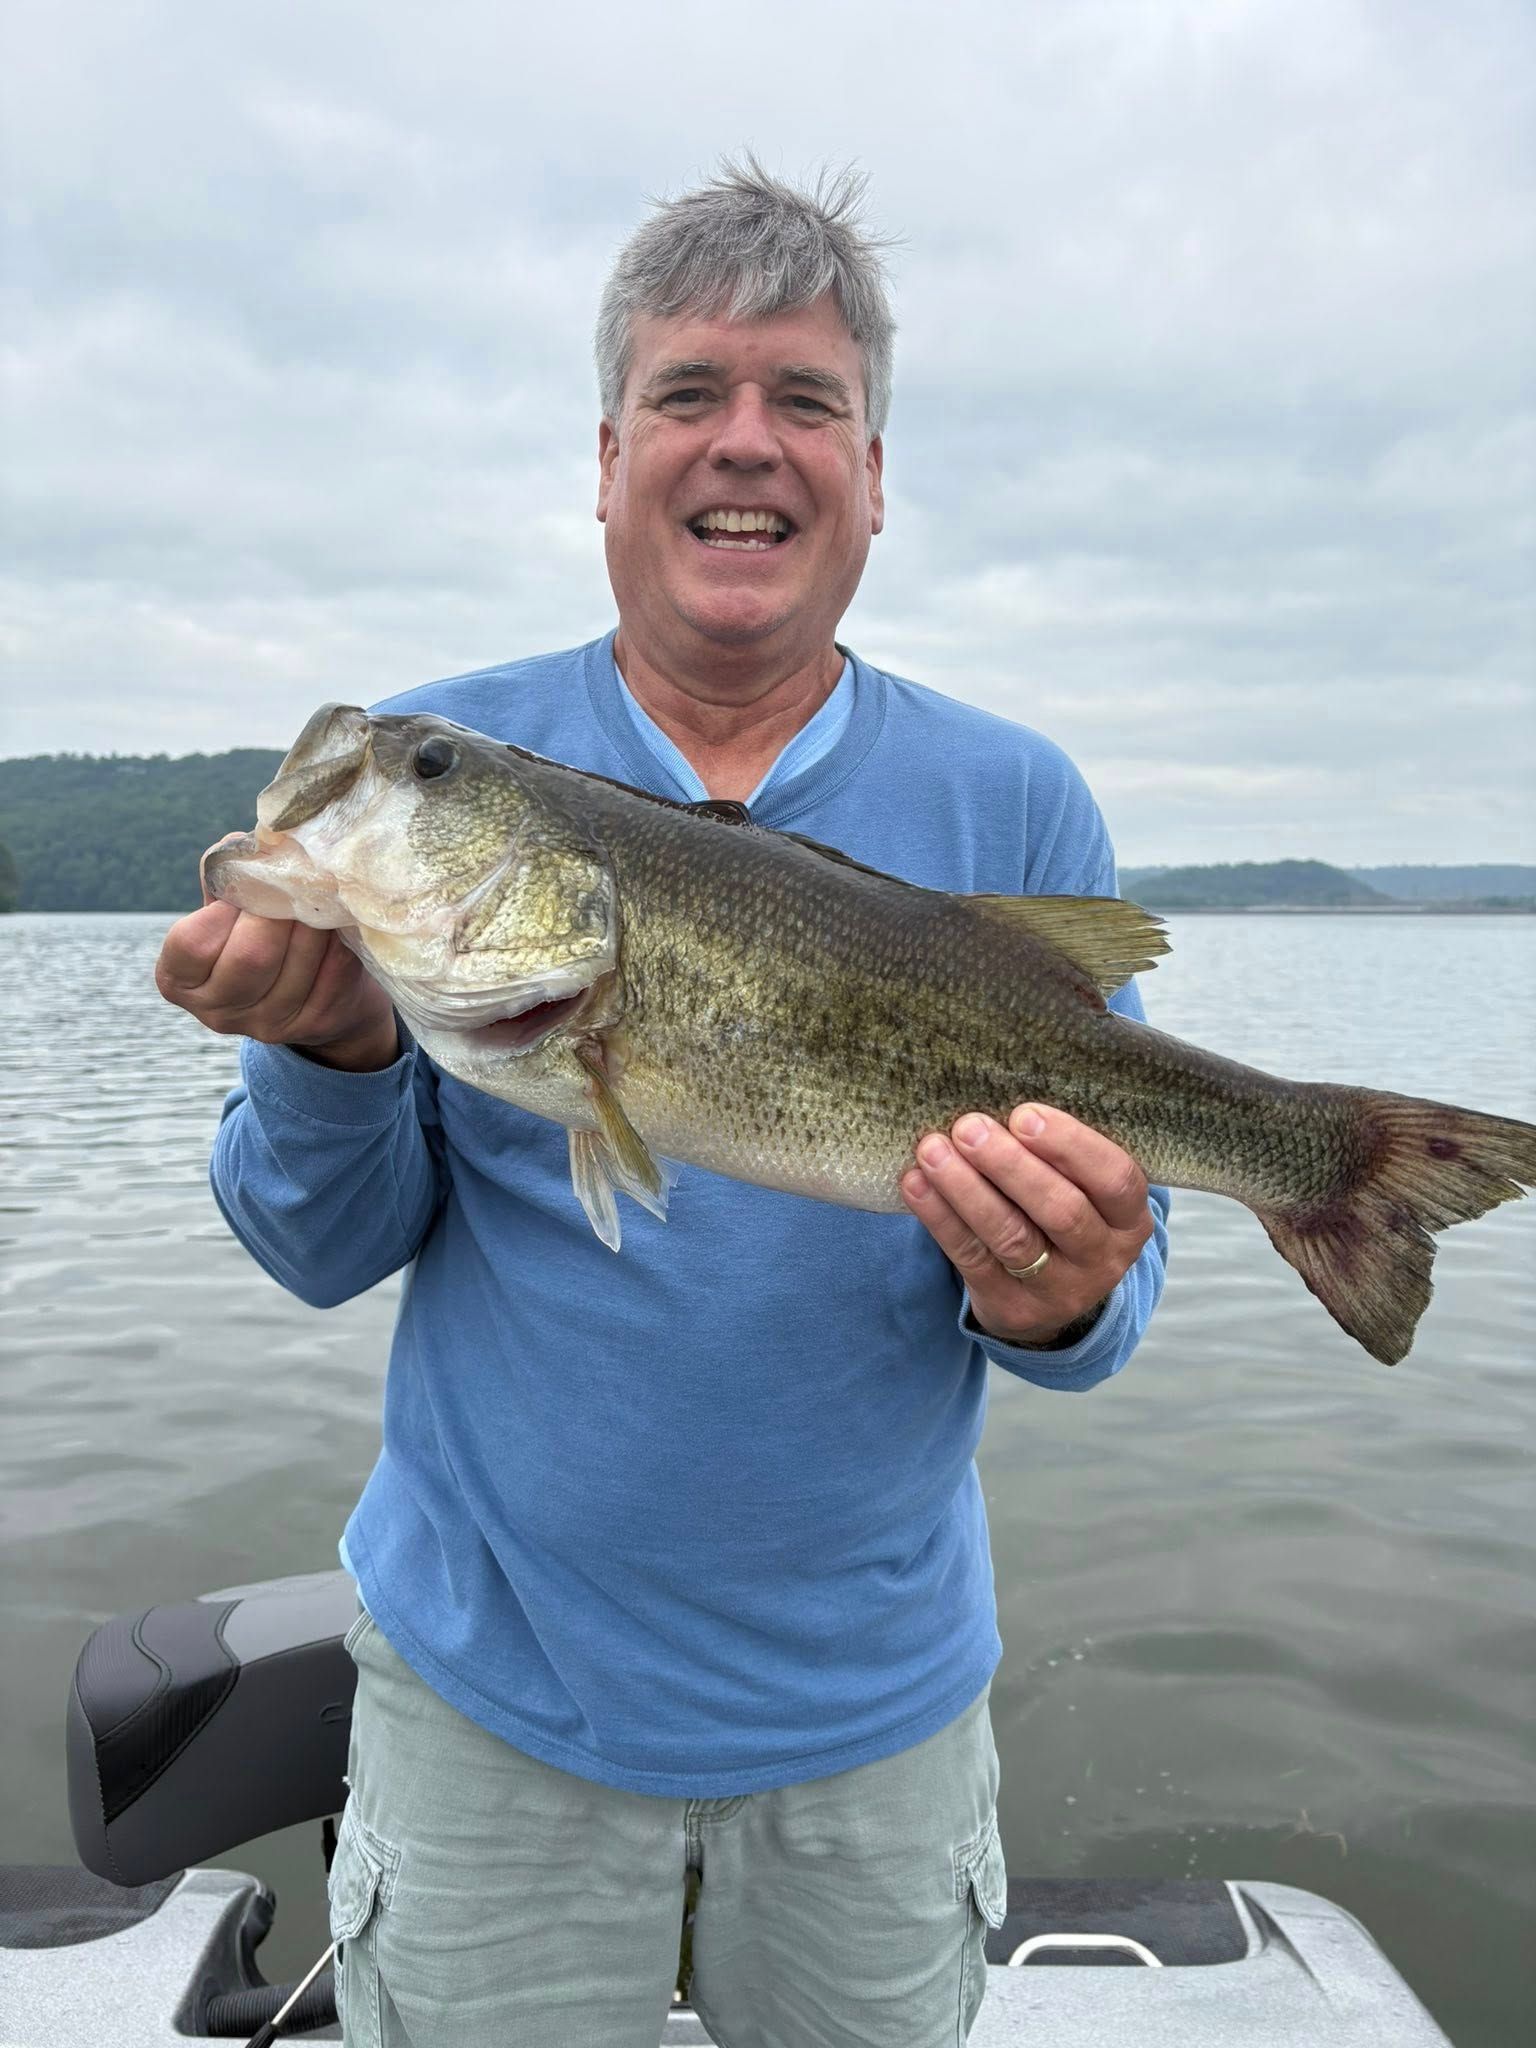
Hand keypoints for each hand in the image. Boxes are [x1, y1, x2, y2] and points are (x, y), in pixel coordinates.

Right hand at [155, 838, 397, 1070]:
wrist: (314, 987)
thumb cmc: (258, 932)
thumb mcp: (229, 909)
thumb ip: (227, 877)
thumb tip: (246, 847)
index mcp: (179, 980)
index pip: (192, 943)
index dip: (225, 908)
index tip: (249, 885)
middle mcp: (217, 1013)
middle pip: (250, 956)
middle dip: (278, 910)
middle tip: (296, 883)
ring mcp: (267, 1026)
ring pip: (297, 963)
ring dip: (315, 920)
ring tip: (322, 895)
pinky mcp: (315, 1025)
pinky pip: (334, 971)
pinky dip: (340, 940)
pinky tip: (339, 923)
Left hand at [900, 1104, 1152, 1346]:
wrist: (1050, 1295)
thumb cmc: (1063, 1209)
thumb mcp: (1084, 1187)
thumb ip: (1060, 1151)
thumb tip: (999, 1090)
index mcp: (1130, 1218)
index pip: (1116, 1179)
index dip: (1071, 1145)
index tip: (1024, 1114)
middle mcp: (1102, 1258)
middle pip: (1061, 1211)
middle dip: (1010, 1165)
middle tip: (969, 1126)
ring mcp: (1058, 1289)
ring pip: (1012, 1237)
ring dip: (967, 1188)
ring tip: (932, 1150)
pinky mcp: (1011, 1306)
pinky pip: (971, 1257)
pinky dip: (940, 1217)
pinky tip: (916, 1184)